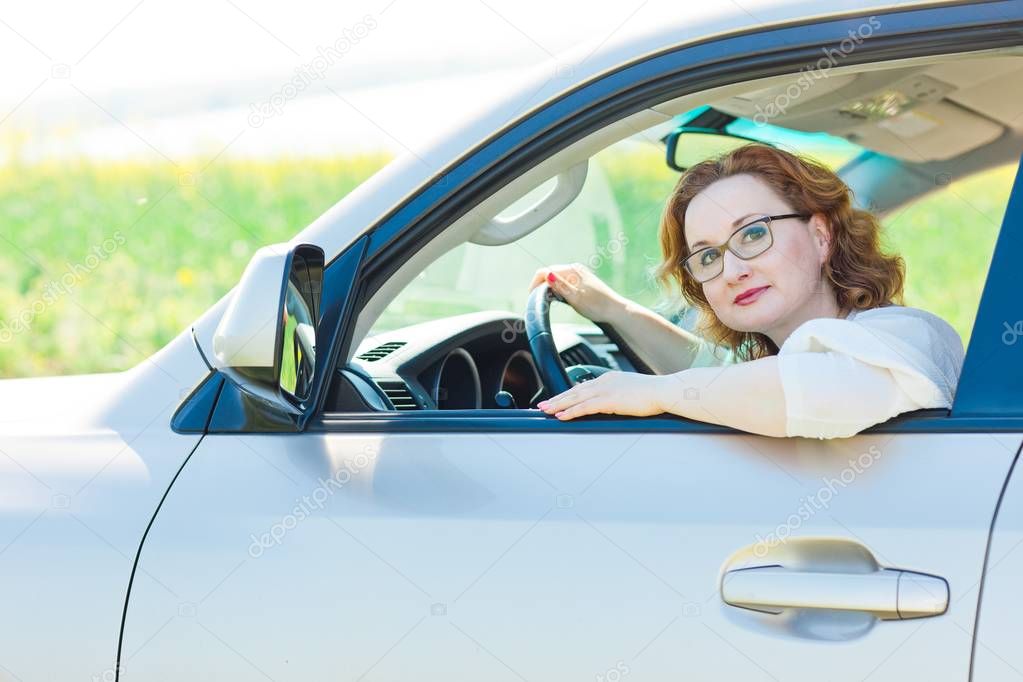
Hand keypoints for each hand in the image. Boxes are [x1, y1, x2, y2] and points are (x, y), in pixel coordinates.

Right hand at [528, 263, 624, 322]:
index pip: (544, 271)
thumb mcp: (575, 298)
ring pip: (555, 278)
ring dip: (548, 288)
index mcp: (571, 270)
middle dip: (540, 286)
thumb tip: (547, 276)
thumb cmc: (597, 306)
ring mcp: (578, 274)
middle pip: (549, 273)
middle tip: (537, 301)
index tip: (531, 297)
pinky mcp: (581, 281)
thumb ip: (560, 286)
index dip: (535, 284)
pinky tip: (559, 298)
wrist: (615, 310)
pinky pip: (563, 281)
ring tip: (547, 301)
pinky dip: (557, 289)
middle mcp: (574, 269)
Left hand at [536, 371, 675, 419]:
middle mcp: (605, 382)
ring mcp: (606, 390)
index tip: (558, 399)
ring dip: (559, 405)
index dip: (569, 394)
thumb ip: (620, 396)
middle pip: (575, 391)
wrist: (665, 391)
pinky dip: (571, 411)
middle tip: (543, 405)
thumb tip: (615, 403)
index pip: (583, 387)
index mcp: (610, 379)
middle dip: (558, 399)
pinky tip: (561, 416)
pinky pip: (585, 406)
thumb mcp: (633, 392)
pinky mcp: (609, 400)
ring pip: (576, 398)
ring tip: (546, 410)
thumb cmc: (654, 394)